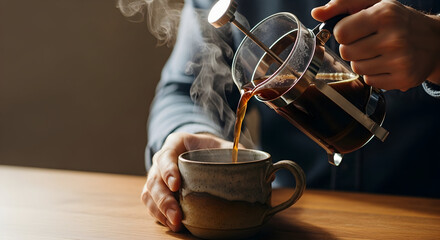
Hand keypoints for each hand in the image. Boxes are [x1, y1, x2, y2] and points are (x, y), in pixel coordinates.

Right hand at [141, 132, 238, 231]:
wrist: (203, 151)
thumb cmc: (214, 149)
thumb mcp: (226, 147)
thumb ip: (241, 157)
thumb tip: (266, 177)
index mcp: (176, 143)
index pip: (166, 154)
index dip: (168, 170)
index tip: (176, 185)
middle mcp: (162, 158)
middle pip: (155, 178)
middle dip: (164, 199)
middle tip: (177, 215)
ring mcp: (157, 175)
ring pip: (149, 193)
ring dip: (160, 210)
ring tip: (175, 224)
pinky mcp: (157, 190)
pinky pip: (151, 203)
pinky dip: (159, 215)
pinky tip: (171, 224)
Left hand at [312, 0, 439, 90]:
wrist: (434, 41)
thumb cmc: (398, 21)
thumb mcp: (374, 3)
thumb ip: (342, 4)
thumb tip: (316, 14)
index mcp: (384, 15)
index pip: (341, 33)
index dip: (344, 33)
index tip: (355, 30)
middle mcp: (394, 38)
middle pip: (346, 53)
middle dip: (352, 48)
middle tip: (368, 42)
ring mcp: (400, 60)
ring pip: (356, 68)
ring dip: (362, 61)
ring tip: (379, 52)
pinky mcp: (403, 78)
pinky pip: (369, 81)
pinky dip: (373, 74)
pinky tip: (386, 64)